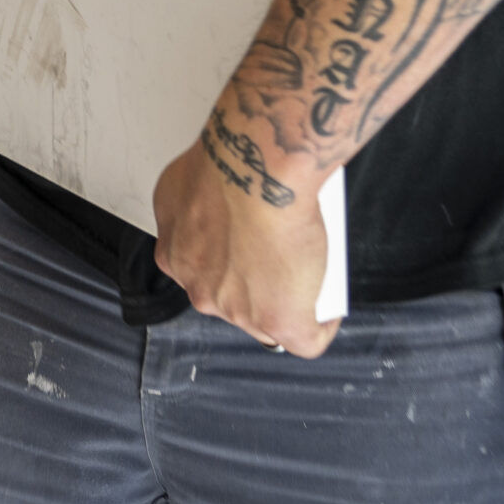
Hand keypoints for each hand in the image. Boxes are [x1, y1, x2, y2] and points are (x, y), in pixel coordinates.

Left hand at [151, 109, 339, 357]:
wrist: (256, 171)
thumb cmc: (229, 164)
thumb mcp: (187, 182)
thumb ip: (192, 202)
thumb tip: (211, 205)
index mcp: (175, 254)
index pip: (204, 274)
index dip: (231, 263)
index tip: (251, 249)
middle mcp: (200, 286)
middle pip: (232, 301)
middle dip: (255, 285)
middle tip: (283, 259)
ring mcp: (237, 310)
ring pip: (264, 319)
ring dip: (286, 302)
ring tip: (310, 276)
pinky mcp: (279, 320)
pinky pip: (304, 338)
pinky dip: (320, 325)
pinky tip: (329, 310)